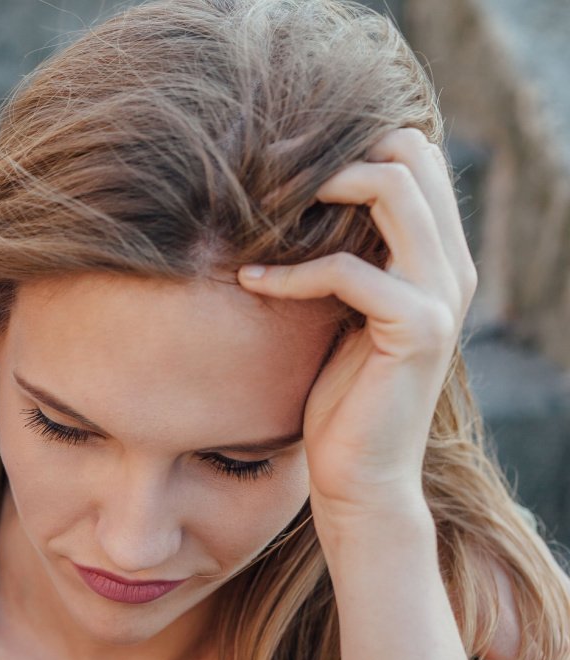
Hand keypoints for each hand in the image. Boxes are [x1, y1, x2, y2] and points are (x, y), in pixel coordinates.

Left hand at [238, 128, 477, 520]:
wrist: (357, 475)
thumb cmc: (334, 395)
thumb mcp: (335, 312)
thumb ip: (338, 259)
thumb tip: (281, 203)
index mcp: (435, 254)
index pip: (413, 154)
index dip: (349, 141)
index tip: (279, 158)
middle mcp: (449, 264)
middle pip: (408, 153)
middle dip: (332, 151)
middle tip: (264, 173)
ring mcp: (440, 294)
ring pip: (392, 190)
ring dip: (318, 189)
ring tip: (260, 211)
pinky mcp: (416, 329)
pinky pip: (349, 271)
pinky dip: (292, 272)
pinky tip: (252, 282)